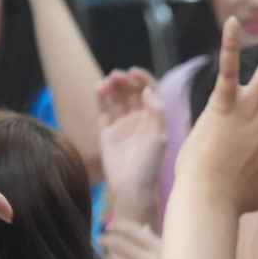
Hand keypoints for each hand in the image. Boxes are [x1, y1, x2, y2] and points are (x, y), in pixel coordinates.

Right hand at [97, 68, 165, 210]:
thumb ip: (156, 113)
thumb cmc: (150, 165)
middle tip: (117, 76)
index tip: (134, 71)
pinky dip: (101, 98)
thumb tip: (147, 91)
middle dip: (125, 81)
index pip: (149, 91)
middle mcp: (139, 118)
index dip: (142, 79)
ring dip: (112, 87)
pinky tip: (98, 88)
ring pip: (116, 98)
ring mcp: (122, 123)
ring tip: (107, 81)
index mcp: (154, 117)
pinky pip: (104, 110)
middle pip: (131, 92)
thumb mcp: (159, 137)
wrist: (132, 187)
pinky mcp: (107, 131)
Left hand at [102, 218, 161, 258]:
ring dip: (102, 258)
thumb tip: (144, 228)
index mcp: (162, 247)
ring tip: (98, 258)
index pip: (134, 230)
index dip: (118, 226)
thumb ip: (159, 242)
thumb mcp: (176, 257)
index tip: (109, 227)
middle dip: (106, 240)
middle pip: (120, 244)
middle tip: (99, 240)